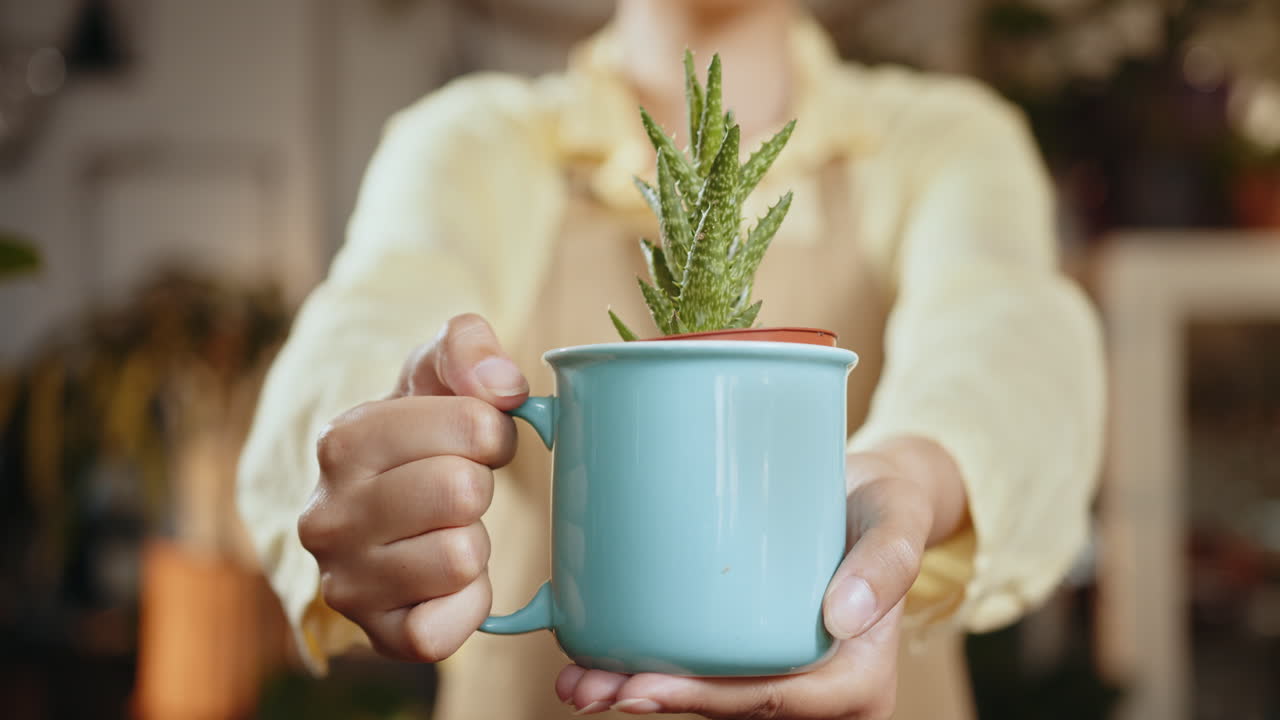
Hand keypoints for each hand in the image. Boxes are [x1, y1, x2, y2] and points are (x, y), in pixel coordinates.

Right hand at [297, 313, 528, 661]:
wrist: (384, 512)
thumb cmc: (419, 436)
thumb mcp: (435, 372)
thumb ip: (466, 346)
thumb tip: (503, 386)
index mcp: (343, 440)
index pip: (472, 424)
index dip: (493, 431)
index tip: (475, 440)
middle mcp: (327, 514)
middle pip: (463, 491)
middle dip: (480, 488)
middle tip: (458, 490)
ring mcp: (345, 581)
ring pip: (462, 558)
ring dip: (474, 544)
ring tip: (445, 531)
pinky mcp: (377, 634)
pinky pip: (447, 627)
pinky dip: (468, 603)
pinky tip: (447, 582)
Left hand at [556, 438, 967, 718]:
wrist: (874, 497)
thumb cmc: (887, 508)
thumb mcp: (898, 520)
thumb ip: (885, 561)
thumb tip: (841, 615)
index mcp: (857, 681)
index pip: (773, 700)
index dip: (704, 699)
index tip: (642, 688)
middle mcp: (818, 692)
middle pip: (729, 707)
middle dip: (656, 700)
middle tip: (586, 687)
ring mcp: (784, 676)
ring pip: (710, 696)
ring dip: (643, 691)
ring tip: (579, 678)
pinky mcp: (757, 653)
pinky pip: (707, 671)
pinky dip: (657, 668)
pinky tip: (605, 658)